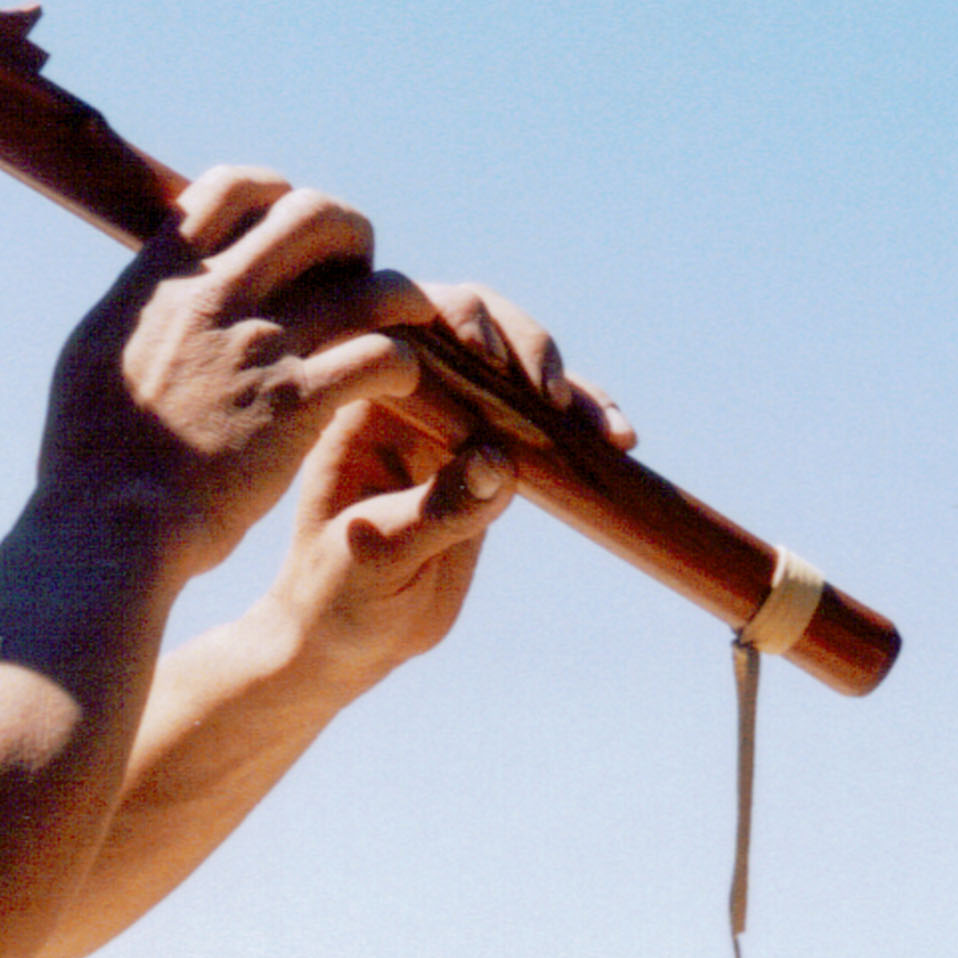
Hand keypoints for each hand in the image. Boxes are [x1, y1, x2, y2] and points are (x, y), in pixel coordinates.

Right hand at [36, 167, 430, 583]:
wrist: (108, 524)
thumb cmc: (89, 457)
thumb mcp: (92, 354)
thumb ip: (134, 308)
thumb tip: (152, 284)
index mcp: (164, 279)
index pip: (231, 187)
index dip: (275, 193)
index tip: (288, 228)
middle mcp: (219, 297)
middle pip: (315, 216)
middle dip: (350, 235)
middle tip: (355, 273)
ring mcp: (263, 346)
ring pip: (369, 284)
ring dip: (400, 297)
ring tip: (405, 322)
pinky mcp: (299, 403)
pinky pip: (383, 355)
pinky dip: (404, 364)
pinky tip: (397, 384)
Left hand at [262, 282, 628, 683]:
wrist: (352, 637)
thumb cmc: (338, 594)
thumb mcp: (378, 557)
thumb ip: (437, 510)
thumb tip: (499, 461)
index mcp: (358, 400)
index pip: (405, 325)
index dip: (453, 320)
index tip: (487, 357)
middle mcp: (406, 395)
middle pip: (473, 325)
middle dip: (522, 342)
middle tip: (551, 393)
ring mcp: (455, 419)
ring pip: (518, 367)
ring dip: (567, 384)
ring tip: (603, 428)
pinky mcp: (495, 451)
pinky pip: (546, 420)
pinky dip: (584, 420)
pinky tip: (619, 439)